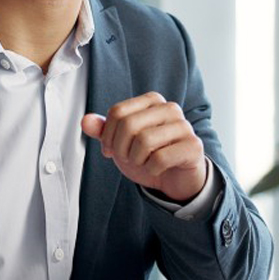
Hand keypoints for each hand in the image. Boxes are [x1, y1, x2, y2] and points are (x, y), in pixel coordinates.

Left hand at [81, 92, 206, 202]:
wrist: (175, 178)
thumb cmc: (148, 155)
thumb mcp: (121, 142)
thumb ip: (103, 131)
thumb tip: (85, 121)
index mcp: (152, 101)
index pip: (118, 112)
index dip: (107, 135)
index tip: (110, 149)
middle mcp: (169, 108)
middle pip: (129, 125)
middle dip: (121, 148)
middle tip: (126, 158)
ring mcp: (184, 126)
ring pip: (144, 141)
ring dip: (136, 159)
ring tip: (142, 162)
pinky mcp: (193, 146)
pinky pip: (160, 158)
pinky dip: (151, 169)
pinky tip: (158, 169)